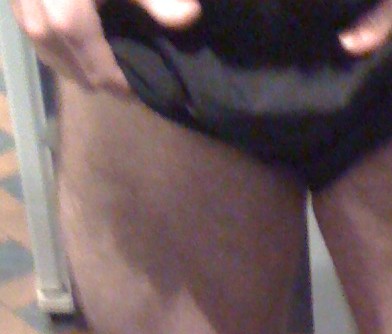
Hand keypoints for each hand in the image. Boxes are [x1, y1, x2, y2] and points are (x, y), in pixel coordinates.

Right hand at [10, 0, 201, 92]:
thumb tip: (192, 17)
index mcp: (68, 22)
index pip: (103, 77)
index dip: (126, 87)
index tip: (146, 86)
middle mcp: (41, 28)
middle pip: (81, 77)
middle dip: (108, 79)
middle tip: (132, 72)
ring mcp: (23, 19)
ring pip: (59, 64)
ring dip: (84, 68)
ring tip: (109, 60)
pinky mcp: (13, 7)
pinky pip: (41, 45)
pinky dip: (63, 50)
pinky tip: (80, 42)